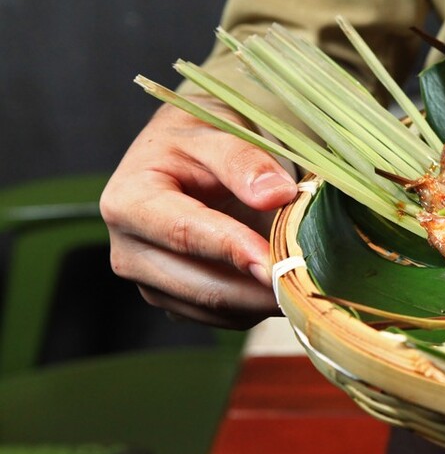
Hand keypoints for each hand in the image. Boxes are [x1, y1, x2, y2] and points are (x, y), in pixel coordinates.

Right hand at [100, 102, 297, 327]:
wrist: (186, 160)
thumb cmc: (199, 144)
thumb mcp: (217, 135)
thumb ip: (244, 161)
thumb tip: (276, 194)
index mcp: (129, 202)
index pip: (184, 233)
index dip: (232, 249)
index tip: (274, 262)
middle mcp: (129, 251)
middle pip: (200, 286)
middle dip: (256, 290)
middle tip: (307, 283)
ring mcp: (150, 283)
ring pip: (215, 310)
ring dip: (261, 302)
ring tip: (303, 281)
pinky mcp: (176, 302)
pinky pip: (222, 318)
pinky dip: (256, 307)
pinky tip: (282, 283)